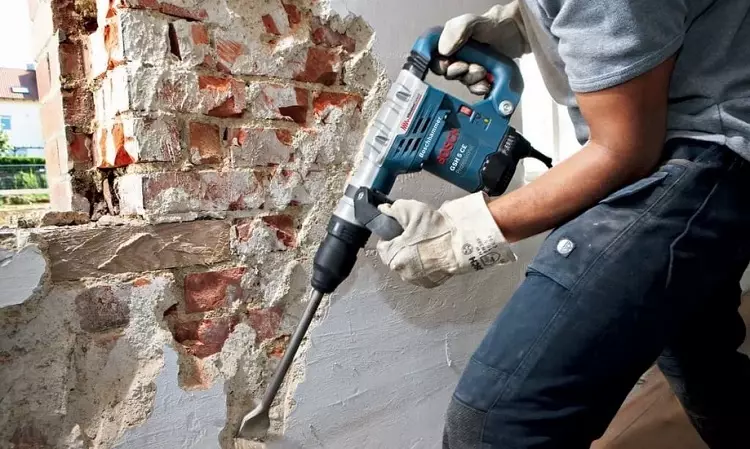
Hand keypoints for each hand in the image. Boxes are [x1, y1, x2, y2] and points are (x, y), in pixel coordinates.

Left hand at [376, 193, 515, 287]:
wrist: (461, 245)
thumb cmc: (437, 230)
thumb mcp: (412, 211)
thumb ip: (394, 209)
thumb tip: (385, 210)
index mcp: (393, 256)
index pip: (382, 245)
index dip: (390, 235)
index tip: (400, 231)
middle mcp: (402, 271)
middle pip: (394, 256)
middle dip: (402, 246)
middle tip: (415, 235)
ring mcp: (416, 279)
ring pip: (408, 265)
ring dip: (412, 256)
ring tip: (425, 244)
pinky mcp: (429, 283)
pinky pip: (421, 272)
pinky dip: (424, 264)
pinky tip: (432, 253)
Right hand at [433, 3, 529, 94]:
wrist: (519, 32)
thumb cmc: (496, 24)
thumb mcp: (473, 22)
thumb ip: (457, 29)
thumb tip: (443, 50)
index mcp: (450, 43)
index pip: (434, 58)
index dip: (438, 64)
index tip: (446, 64)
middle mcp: (459, 56)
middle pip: (448, 73)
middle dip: (457, 72)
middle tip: (466, 66)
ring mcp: (471, 67)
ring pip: (462, 81)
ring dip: (471, 79)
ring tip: (482, 70)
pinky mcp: (482, 77)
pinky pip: (475, 88)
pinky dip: (479, 88)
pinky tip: (485, 83)